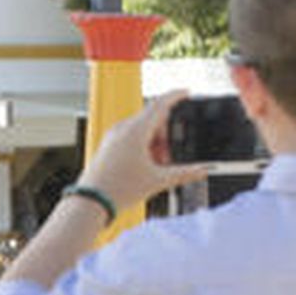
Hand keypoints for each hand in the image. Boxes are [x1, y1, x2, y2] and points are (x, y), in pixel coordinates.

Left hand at [79, 90, 208, 209]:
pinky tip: (145, 166)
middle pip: (153, 119)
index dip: (176, 96)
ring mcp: (113, 136)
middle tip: (168, 158)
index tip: (187, 92)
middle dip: (166, 135)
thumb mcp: (158, 181)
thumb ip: (185, 173)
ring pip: (142, 129)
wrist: (91, 202)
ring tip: (155, 166)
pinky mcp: (108, 145)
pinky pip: (130, 137)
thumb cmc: (118, 190)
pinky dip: (143, 146)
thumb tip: (204, 170)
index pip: (160, 104)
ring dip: (155, 142)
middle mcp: (123, 128)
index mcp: (136, 130)